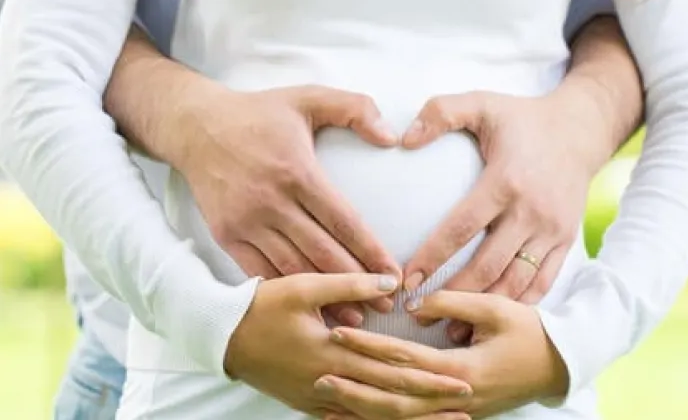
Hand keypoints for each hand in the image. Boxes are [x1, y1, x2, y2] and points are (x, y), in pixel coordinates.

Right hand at [166, 83, 403, 323]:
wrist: (195, 126)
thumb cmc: (258, 113)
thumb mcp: (308, 96)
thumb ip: (355, 108)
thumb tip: (391, 135)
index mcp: (297, 171)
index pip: (343, 221)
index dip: (371, 251)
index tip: (394, 274)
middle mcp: (272, 201)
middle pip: (322, 252)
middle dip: (357, 283)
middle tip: (385, 303)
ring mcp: (247, 222)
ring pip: (293, 268)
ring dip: (325, 296)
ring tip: (354, 316)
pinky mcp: (227, 235)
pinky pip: (261, 271)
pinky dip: (286, 292)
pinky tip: (308, 308)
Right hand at [224, 273, 473, 417]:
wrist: (221, 337)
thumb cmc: (262, 306)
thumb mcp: (304, 287)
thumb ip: (349, 283)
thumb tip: (391, 281)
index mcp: (334, 352)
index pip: (392, 368)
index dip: (430, 376)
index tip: (462, 377)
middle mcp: (330, 382)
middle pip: (390, 399)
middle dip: (431, 403)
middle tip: (466, 402)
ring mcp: (320, 399)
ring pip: (373, 416)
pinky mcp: (309, 405)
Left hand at [319, 291, 567, 419]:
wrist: (562, 365)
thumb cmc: (531, 332)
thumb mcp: (496, 307)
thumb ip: (453, 302)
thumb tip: (413, 302)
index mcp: (462, 370)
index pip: (404, 359)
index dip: (369, 346)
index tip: (338, 334)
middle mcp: (455, 398)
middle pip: (395, 401)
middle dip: (355, 390)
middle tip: (318, 376)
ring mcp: (457, 413)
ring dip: (364, 412)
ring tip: (328, 403)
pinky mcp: (458, 416)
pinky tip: (360, 416)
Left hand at [400, 87, 610, 341]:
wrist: (581, 129)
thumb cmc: (521, 118)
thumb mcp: (481, 103)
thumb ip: (441, 113)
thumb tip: (402, 139)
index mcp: (506, 181)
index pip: (462, 227)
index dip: (433, 257)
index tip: (406, 281)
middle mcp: (531, 211)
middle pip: (488, 266)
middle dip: (452, 296)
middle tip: (418, 315)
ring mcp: (552, 230)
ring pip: (516, 283)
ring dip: (484, 311)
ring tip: (450, 330)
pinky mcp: (566, 241)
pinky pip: (542, 283)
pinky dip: (518, 307)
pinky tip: (491, 323)